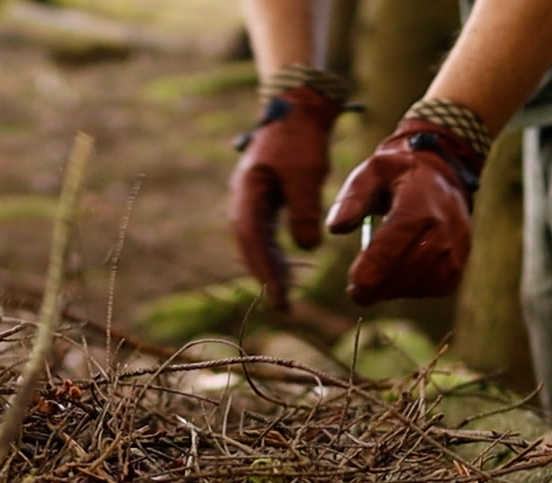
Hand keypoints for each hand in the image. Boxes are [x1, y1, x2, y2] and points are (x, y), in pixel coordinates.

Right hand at [229, 86, 345, 309]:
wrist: (298, 108)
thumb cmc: (300, 137)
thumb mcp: (306, 173)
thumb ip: (303, 210)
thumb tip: (305, 248)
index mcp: (248, 190)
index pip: (251, 237)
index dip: (263, 268)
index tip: (278, 292)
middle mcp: (245, 198)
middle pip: (250, 245)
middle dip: (264, 275)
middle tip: (281, 305)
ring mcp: (254, 198)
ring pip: (257, 241)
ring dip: (269, 267)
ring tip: (285, 295)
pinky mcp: (267, 198)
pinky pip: (267, 232)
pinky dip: (276, 252)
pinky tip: (289, 268)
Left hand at [326, 119, 485, 306]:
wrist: (440, 179)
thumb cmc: (397, 178)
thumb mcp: (370, 174)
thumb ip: (352, 198)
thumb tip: (335, 227)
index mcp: (420, 201)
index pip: (398, 238)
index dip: (375, 265)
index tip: (355, 285)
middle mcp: (445, 226)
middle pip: (408, 267)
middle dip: (379, 284)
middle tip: (356, 292)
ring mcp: (456, 248)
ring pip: (421, 282)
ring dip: (392, 289)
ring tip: (374, 281)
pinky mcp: (458, 265)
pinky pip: (433, 288)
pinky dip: (410, 289)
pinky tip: (397, 277)